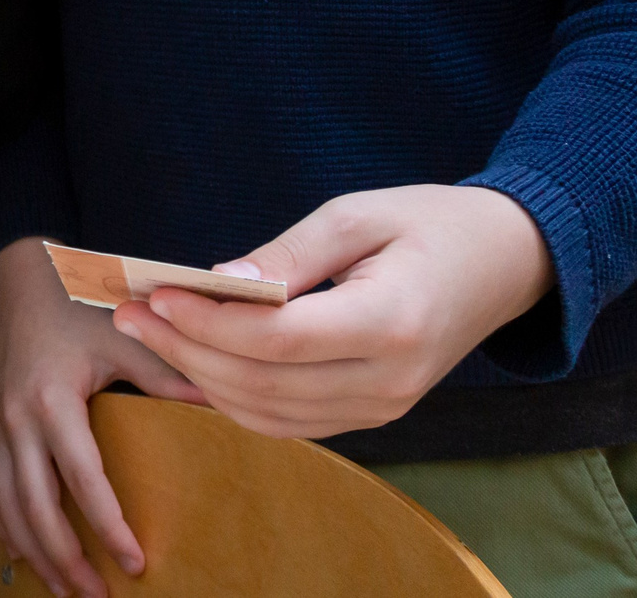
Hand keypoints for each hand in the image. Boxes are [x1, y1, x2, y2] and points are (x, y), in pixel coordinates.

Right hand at [0, 238, 204, 597]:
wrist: (21, 282)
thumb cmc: (77, 307)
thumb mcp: (124, 336)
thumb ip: (165, 375)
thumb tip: (218, 405)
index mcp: (51, 400)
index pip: (81, 481)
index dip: (107, 527)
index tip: (134, 561)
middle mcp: (14, 419)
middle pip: (36, 508)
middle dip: (66, 560)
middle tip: (98, 596)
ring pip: (5, 508)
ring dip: (34, 554)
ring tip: (66, 590)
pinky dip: (5, 528)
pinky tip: (28, 554)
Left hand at [113, 184, 553, 442]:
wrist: (505, 263)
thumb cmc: (429, 224)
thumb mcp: (356, 215)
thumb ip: (286, 255)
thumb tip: (218, 283)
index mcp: (391, 324)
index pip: (277, 342)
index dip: (208, 324)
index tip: (155, 294)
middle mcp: (389, 381)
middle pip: (263, 385)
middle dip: (186, 350)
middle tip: (130, 311)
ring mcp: (383, 407)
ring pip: (269, 413)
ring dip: (200, 377)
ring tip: (150, 331)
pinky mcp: (373, 414)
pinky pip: (289, 421)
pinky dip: (234, 397)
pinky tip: (196, 359)